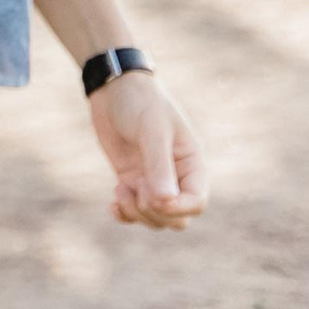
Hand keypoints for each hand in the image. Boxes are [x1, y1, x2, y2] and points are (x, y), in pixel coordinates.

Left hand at [87, 70, 206, 230]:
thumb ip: (159, 165)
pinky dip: (125, 214)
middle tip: (135, 190)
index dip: (178, 208)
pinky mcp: (131, 180)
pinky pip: (134, 210)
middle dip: (155, 213)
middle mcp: (176, 177)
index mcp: (192, 164)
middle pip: (177, 218)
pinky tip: (112, 206)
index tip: (153, 197)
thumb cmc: (141, 103)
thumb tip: (165, 202)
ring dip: (137, 213)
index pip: (197, 203)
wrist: (114, 90)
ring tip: (120, 190)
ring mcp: (153, 181)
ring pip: (156, 218)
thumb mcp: (152, 131)